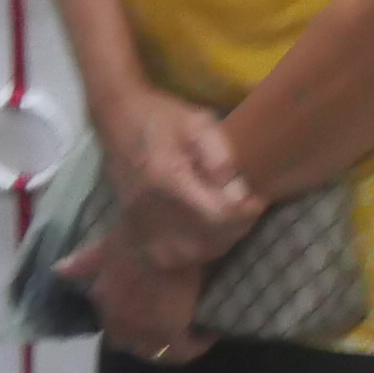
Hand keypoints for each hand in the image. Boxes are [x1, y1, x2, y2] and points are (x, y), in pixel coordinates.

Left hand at [66, 235, 209, 363]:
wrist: (161, 235)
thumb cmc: (133, 235)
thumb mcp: (102, 248)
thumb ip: (83, 262)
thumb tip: (59, 271)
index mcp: (103, 298)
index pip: (111, 323)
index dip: (127, 321)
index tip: (144, 313)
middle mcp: (119, 321)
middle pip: (130, 344)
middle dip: (145, 339)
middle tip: (167, 326)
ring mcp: (145, 330)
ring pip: (157, 353)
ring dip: (170, 347)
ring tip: (190, 335)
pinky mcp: (171, 333)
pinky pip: (184, 351)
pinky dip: (197, 345)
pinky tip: (210, 334)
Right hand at [98, 91, 258, 267]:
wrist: (117, 117)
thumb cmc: (161, 116)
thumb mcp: (198, 122)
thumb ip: (220, 157)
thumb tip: (237, 194)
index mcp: (166, 179)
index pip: (215, 216)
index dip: (243, 214)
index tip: (256, 200)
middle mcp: (148, 208)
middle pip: (203, 241)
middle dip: (235, 229)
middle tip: (248, 209)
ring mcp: (137, 221)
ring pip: (186, 254)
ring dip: (216, 243)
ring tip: (231, 221)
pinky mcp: (132, 228)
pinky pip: (166, 257)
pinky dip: (192, 253)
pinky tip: (205, 235)